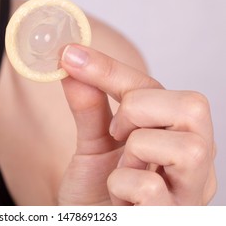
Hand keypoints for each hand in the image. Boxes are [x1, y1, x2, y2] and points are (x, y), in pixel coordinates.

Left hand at [58, 44, 216, 204]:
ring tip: (121, 167)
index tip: (70, 55)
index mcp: (177, 136)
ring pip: (186, 147)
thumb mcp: (93, 144)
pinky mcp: (170, 216)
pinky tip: (119, 195)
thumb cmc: (99, 191)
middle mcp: (194, 162)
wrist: (92, 222)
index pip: (155, 87)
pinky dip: (122, 184)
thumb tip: (72, 61)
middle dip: (139, 109)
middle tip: (116, 131)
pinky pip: (151, 187)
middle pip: (192, 106)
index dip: (109, 69)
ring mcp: (188, 194)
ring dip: (136, 150)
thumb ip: (88, 107)